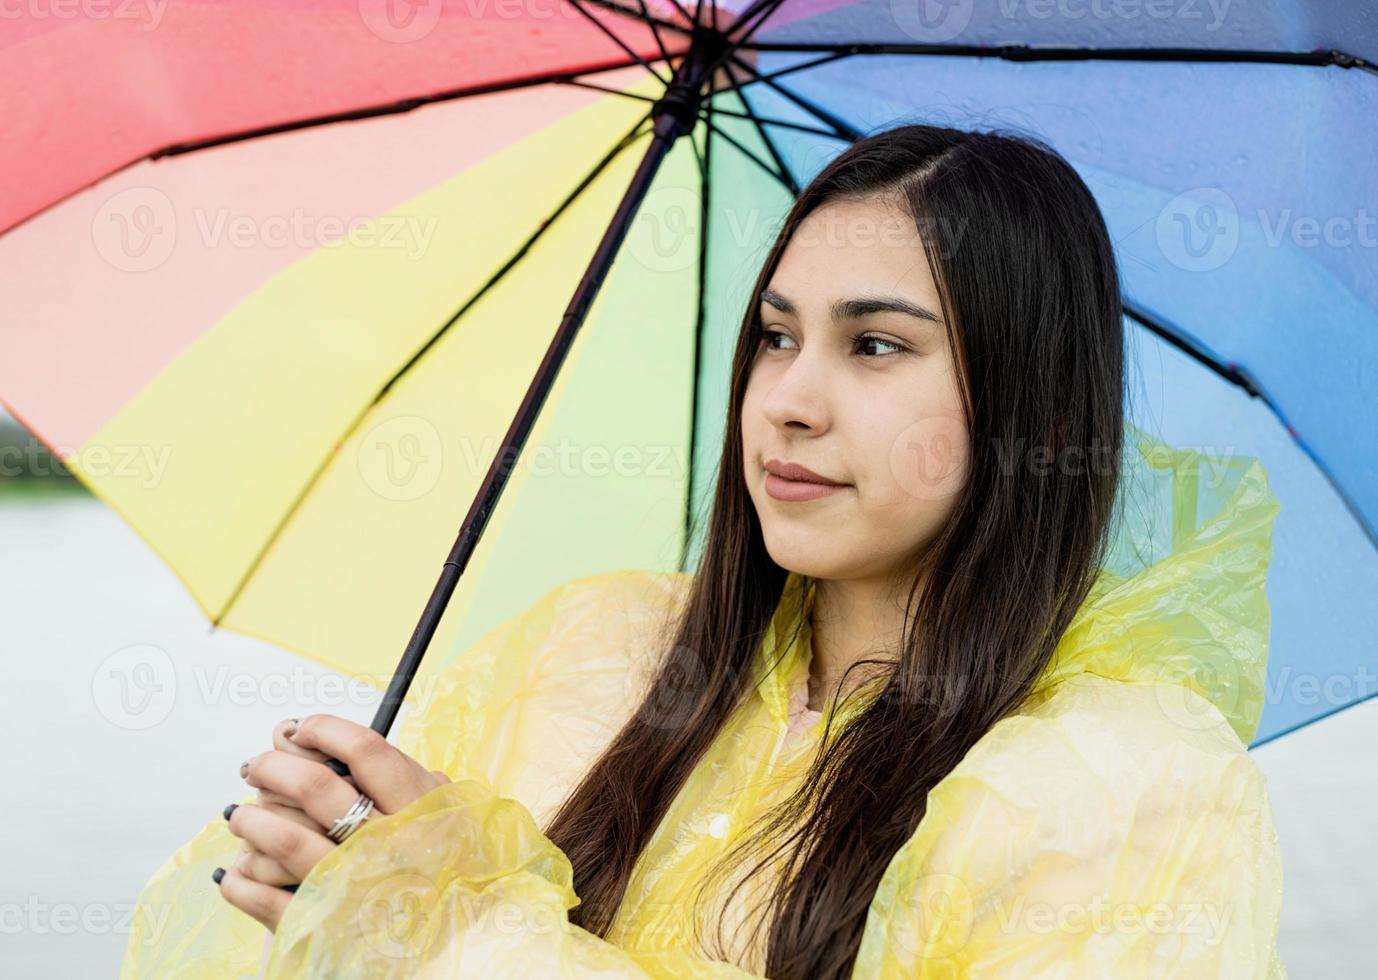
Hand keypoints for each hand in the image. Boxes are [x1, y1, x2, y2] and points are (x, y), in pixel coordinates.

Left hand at [215, 714, 451, 931]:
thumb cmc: (432, 861)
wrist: (443, 936)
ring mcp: (356, 885)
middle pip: (315, 787)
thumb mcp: (434, 807)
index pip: (365, 751)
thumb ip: (389, 770)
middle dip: (272, 768)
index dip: (325, 730)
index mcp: (417, 808)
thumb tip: (298, 735)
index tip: (300, 728)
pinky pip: (267, 900)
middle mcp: (388, 844)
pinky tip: (237, 869)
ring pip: (285, 840)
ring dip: (251, 820)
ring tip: (241, 816)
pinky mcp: (327, 925)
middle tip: (255, 767)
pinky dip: (242, 881)